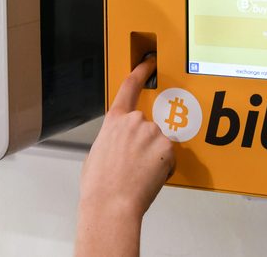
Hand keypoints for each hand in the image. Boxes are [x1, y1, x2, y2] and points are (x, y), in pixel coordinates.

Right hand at [75, 56, 173, 256]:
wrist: (111, 204)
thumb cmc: (100, 186)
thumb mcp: (96, 154)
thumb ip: (111, 139)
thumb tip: (118, 144)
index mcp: (114, 121)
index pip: (129, 86)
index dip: (141, 71)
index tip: (149, 62)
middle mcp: (134, 121)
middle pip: (147, 127)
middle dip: (146, 144)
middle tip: (134, 166)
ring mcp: (152, 132)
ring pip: (160, 143)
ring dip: (155, 156)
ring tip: (139, 174)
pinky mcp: (167, 146)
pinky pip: (170, 156)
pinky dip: (164, 167)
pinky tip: (149, 177)